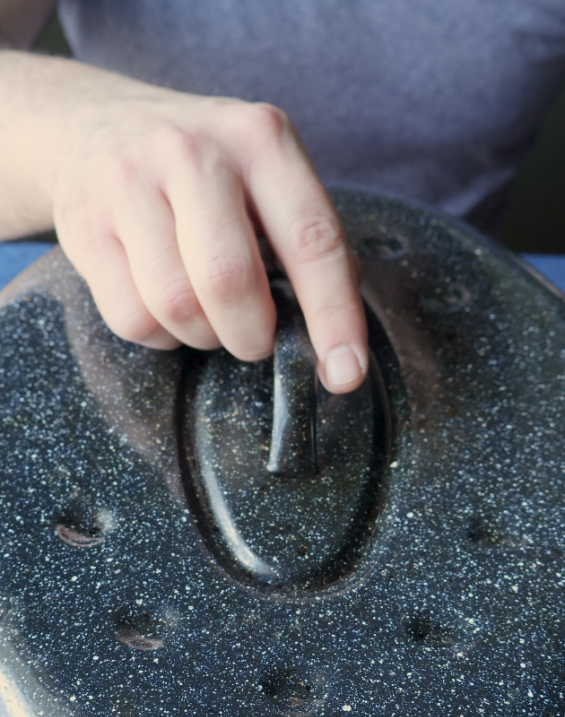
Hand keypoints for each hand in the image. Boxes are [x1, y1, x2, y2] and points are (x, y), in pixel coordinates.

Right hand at [51, 73, 366, 391]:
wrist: (94, 125)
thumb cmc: (202, 170)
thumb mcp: (263, 175)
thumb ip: (300, 242)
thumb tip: (334, 340)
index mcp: (260, 139)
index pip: (312, 240)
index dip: (333, 316)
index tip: (346, 374)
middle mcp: (193, 152)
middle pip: (229, 280)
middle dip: (251, 335)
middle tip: (254, 338)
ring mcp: (129, 184)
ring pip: (176, 306)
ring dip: (202, 336)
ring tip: (206, 315)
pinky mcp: (84, 225)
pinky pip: (131, 319)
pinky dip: (158, 335)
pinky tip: (162, 306)